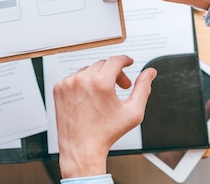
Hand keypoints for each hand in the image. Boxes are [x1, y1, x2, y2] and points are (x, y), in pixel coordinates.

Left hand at [54, 56, 155, 178]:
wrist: (81, 148)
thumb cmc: (106, 133)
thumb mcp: (133, 112)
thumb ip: (143, 88)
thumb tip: (150, 72)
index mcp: (100, 83)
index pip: (115, 60)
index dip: (125, 60)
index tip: (128, 62)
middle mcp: (82, 80)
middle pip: (103, 65)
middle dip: (114, 73)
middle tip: (121, 87)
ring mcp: (68, 83)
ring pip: (88, 70)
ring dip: (98, 78)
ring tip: (103, 95)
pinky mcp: (59, 88)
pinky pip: (74, 77)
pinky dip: (82, 84)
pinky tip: (88, 98)